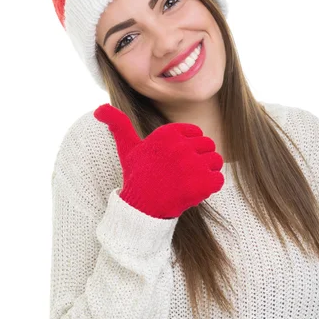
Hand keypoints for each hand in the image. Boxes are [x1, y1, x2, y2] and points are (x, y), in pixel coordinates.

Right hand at [94, 103, 224, 217]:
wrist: (141, 208)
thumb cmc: (137, 176)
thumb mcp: (127, 148)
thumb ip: (118, 124)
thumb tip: (98, 110)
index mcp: (168, 133)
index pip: (196, 134)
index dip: (189, 148)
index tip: (175, 161)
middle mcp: (180, 146)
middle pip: (209, 146)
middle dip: (201, 160)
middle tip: (184, 174)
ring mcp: (192, 165)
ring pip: (216, 162)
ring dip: (206, 173)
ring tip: (188, 182)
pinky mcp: (202, 183)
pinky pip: (219, 179)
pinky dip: (210, 187)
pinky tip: (194, 192)